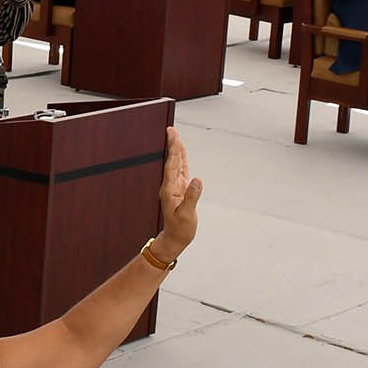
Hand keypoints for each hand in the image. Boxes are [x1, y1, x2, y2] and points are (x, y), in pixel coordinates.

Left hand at [155, 126, 201, 251]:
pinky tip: (182, 153)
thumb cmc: (180, 229)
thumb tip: (197, 180)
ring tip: (176, 136)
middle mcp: (170, 186)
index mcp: (169, 190)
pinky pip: (182, 172)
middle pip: (172, 161)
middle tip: (171, 129)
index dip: (173, 150)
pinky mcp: (180, 190)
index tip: (173, 137)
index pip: (171, 165)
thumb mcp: (187, 215)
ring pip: (176, 165)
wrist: (175, 238)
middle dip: (172, 145)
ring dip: (176, 150)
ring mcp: (174, 187)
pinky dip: (182, 161)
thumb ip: (192, 197)